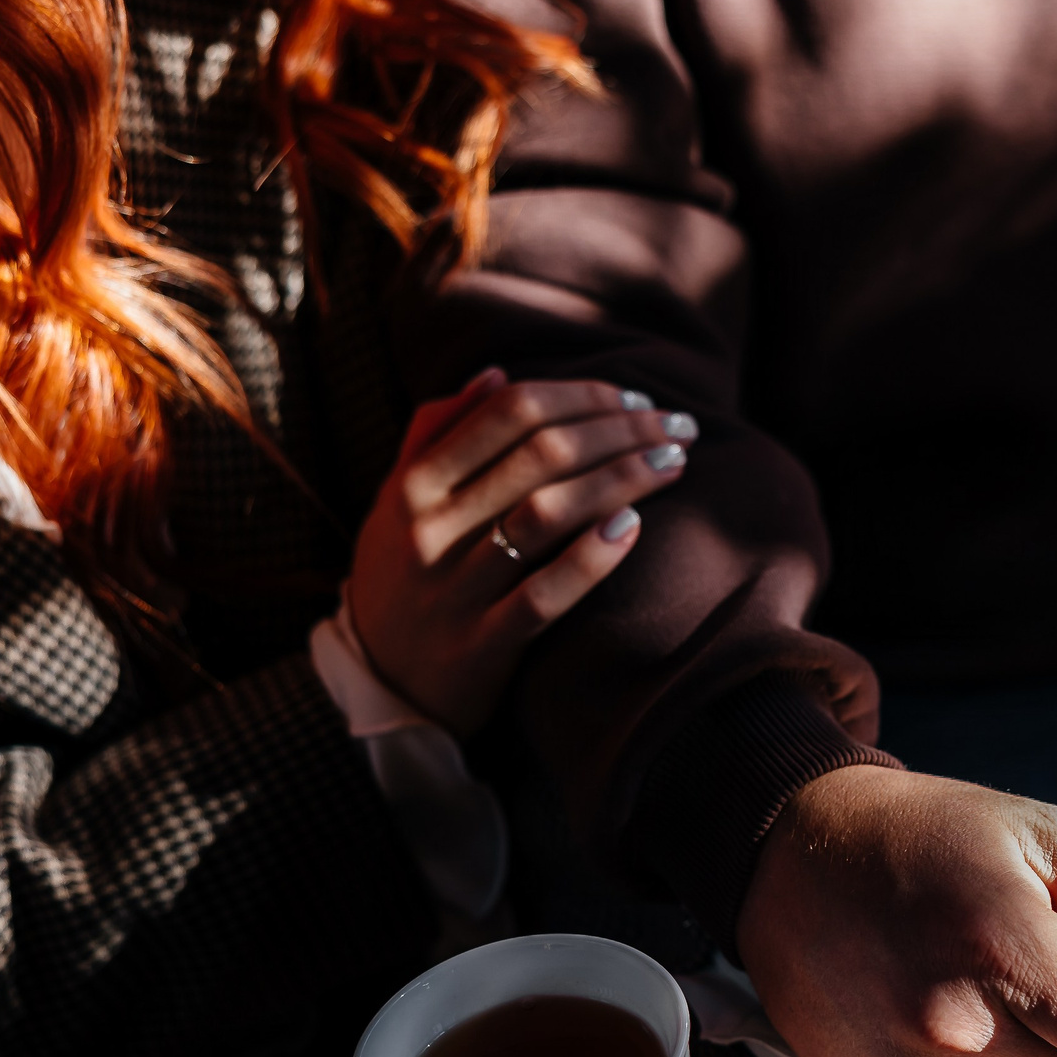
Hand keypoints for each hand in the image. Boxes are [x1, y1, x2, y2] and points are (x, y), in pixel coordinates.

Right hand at [349, 369, 698, 732]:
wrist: (379, 682)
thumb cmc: (403, 573)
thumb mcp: (399, 499)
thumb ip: (437, 432)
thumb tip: (498, 374)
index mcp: (415, 484)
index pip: (511, 412)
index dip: (583, 395)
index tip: (635, 397)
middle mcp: (432, 530)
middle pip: (540, 454)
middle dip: (621, 429)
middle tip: (677, 426)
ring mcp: (456, 590)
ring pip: (547, 515)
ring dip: (621, 479)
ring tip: (673, 463)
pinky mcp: (482, 646)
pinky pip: (543, 597)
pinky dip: (591, 559)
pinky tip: (633, 527)